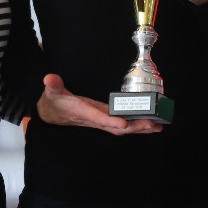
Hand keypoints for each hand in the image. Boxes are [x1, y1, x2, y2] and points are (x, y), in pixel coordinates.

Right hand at [36, 74, 161, 135]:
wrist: (51, 113)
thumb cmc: (54, 102)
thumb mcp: (51, 92)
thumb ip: (52, 85)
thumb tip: (50, 78)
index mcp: (83, 112)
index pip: (98, 118)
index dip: (111, 121)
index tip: (124, 123)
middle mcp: (94, 119)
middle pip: (117, 127)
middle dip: (135, 126)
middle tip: (152, 123)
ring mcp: (100, 120)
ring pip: (122, 128)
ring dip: (139, 128)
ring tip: (157, 126)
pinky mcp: (104, 118)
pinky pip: (122, 125)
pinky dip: (135, 126)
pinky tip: (148, 124)